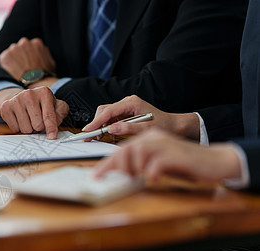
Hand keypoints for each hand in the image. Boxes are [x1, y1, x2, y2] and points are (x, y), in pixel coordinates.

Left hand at [0, 37, 55, 80]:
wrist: (37, 82)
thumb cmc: (45, 75)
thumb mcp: (51, 62)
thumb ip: (45, 54)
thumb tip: (42, 51)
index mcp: (36, 42)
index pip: (29, 47)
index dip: (28, 56)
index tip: (28, 63)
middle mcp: (25, 42)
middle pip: (19, 48)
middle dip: (20, 56)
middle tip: (22, 68)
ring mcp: (14, 48)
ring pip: (11, 53)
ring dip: (13, 61)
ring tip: (18, 72)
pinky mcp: (5, 56)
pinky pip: (4, 60)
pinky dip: (6, 66)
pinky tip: (12, 73)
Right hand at [0, 86, 68, 138]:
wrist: (21, 98)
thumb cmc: (42, 104)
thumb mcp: (55, 105)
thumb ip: (60, 113)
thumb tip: (55, 124)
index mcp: (44, 92)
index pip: (49, 115)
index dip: (51, 128)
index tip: (52, 137)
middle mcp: (29, 93)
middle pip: (37, 125)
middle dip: (39, 128)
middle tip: (38, 121)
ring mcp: (16, 100)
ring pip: (26, 129)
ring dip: (29, 129)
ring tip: (29, 120)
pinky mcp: (6, 107)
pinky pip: (15, 129)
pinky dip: (19, 128)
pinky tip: (20, 119)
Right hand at [82, 95, 199, 140]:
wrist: (174, 125)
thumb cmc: (163, 126)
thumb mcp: (147, 129)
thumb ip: (128, 128)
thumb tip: (111, 129)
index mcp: (131, 103)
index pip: (108, 111)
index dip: (96, 121)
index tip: (88, 130)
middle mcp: (127, 102)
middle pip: (104, 110)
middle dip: (96, 123)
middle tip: (90, 136)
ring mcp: (126, 107)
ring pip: (106, 114)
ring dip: (101, 126)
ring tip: (98, 137)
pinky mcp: (125, 113)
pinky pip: (111, 119)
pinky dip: (107, 127)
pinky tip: (108, 135)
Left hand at [94, 129, 241, 182]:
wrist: (214, 161)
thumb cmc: (184, 164)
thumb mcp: (157, 162)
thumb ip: (139, 163)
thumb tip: (120, 172)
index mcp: (147, 137)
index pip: (121, 149)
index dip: (106, 164)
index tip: (96, 177)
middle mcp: (154, 138)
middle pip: (125, 150)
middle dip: (118, 168)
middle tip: (125, 178)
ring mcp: (164, 145)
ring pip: (137, 154)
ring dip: (135, 170)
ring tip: (142, 176)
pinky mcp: (175, 155)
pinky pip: (154, 164)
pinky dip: (151, 174)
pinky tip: (155, 178)